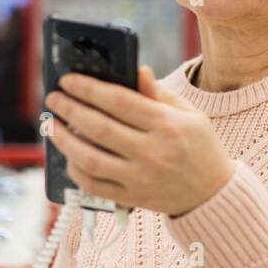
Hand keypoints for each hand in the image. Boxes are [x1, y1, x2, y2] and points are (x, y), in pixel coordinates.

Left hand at [44, 65, 235, 216]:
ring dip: (64, 140)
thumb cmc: (200, 147)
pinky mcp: (133, 198)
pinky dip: (75, 169)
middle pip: (99, 127)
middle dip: (70, 109)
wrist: (213, 194)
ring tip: (53, 124)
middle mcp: (153, 152)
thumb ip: (159, 94)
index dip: (88, 88)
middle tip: (54, 98)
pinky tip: (69, 155)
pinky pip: (93, 185)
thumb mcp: (190, 115)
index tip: (68, 80)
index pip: (119, 101)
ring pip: (90, 158)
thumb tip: (136, 69)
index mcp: (168, 125)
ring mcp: (141, 178)